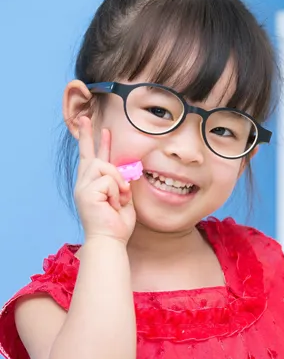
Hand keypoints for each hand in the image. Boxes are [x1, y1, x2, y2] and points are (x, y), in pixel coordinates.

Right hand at [74, 117, 135, 243]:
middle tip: (86, 117)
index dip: (92, 141)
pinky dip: (117, 192)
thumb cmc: (116, 225)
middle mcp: (84, 184)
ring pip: (105, 166)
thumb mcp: (123, 199)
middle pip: (90, 156)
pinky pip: (109, 180)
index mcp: (92, 186)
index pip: (92, 159)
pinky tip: (113, 204)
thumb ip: (121, 183)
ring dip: (118, 182)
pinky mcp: (86, 192)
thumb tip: (125, 169)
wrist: (110, 241)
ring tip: (118, 200)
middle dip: (88, 136)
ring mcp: (83, 187)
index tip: (92, 125)